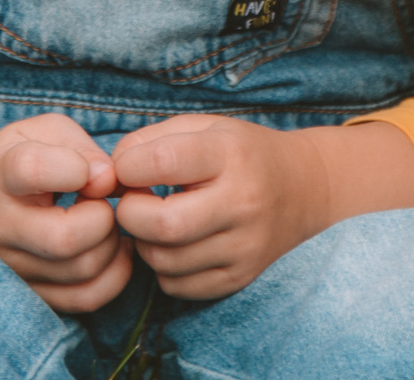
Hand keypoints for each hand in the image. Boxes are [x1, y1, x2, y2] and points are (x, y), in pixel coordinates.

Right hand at [0, 112, 131, 311]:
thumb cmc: (21, 155)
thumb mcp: (46, 131)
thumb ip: (83, 148)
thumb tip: (108, 180)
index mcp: (1, 174)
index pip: (32, 170)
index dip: (74, 167)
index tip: (84, 168)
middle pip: (63, 239)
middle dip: (102, 217)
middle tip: (101, 202)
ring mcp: (12, 265)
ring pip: (80, 272)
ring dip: (110, 245)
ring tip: (102, 223)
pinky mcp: (29, 292)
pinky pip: (84, 299)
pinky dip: (113, 276)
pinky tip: (113, 250)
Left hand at [110, 114, 324, 300]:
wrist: (303, 189)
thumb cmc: (240, 152)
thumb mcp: (202, 127)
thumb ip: (149, 141)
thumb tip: (110, 175)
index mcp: (229, 154)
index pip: (161, 162)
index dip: (127, 166)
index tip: (127, 168)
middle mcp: (242, 202)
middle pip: (162, 224)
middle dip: (130, 214)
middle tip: (134, 202)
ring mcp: (244, 246)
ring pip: (165, 261)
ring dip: (144, 243)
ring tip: (155, 220)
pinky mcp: (240, 277)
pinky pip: (178, 286)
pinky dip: (163, 268)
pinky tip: (175, 244)